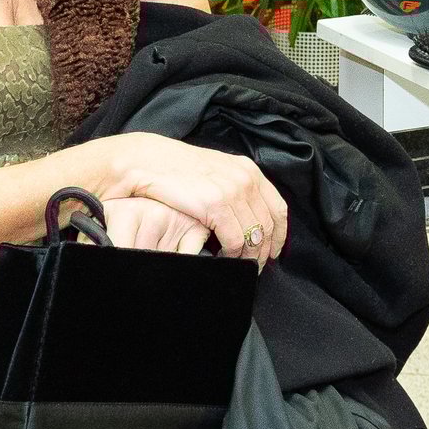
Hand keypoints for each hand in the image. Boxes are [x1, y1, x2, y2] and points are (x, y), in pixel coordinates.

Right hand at [91, 133, 286, 265]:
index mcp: (249, 170)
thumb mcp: (216, 173)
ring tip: (239, 267)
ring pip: (253, 236)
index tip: (274, 251)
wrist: (150, 162)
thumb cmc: (178, 170)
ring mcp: (233, 191)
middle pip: (268, 225)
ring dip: (248, 257)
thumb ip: (234, 189)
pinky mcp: (217, 205)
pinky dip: (232, 254)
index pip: (278, 208)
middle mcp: (246, 179)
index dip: (279, 234)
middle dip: (263, 250)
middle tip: (254, 266)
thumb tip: (246, 216)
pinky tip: (222, 258)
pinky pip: (235, 240)